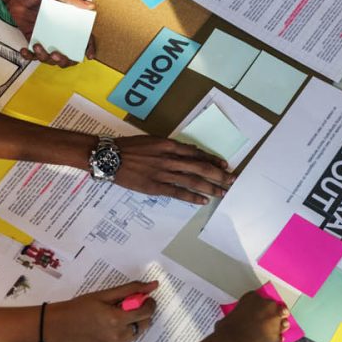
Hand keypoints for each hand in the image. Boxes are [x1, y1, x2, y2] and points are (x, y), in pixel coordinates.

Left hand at [5, 0, 95, 66]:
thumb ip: (72, 0)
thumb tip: (90, 6)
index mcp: (69, 23)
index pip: (84, 37)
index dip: (89, 47)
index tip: (88, 55)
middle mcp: (60, 33)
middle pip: (68, 54)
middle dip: (64, 60)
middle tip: (56, 55)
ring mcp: (47, 38)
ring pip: (50, 58)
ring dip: (44, 57)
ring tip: (37, 47)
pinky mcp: (33, 40)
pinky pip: (33, 54)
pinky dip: (29, 56)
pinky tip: (25, 50)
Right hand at [46, 280, 159, 341]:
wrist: (61, 325)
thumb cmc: (81, 306)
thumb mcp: (105, 294)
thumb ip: (131, 289)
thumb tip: (153, 285)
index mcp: (117, 319)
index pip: (147, 312)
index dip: (149, 303)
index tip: (145, 297)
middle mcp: (118, 336)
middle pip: (145, 324)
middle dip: (142, 313)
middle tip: (129, 305)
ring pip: (137, 333)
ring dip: (134, 322)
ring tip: (117, 315)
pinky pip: (127, 341)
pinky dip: (124, 331)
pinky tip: (110, 326)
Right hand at [114, 136, 236, 203]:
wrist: (110, 157)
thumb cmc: (131, 147)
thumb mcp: (153, 140)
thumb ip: (172, 147)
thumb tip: (190, 151)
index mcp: (169, 145)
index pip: (197, 153)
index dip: (213, 160)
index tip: (224, 165)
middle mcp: (170, 159)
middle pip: (200, 167)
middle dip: (219, 175)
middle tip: (232, 180)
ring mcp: (163, 174)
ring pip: (193, 181)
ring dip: (210, 187)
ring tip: (222, 192)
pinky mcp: (155, 187)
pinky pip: (178, 192)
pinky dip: (192, 197)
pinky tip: (203, 200)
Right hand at [216, 290, 290, 341]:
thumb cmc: (226, 330)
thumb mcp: (230, 315)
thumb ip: (240, 314)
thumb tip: (239, 320)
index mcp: (253, 298)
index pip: (260, 299)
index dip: (260, 306)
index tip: (258, 312)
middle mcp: (267, 305)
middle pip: (275, 307)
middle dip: (273, 314)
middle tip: (267, 321)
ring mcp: (274, 320)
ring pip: (283, 320)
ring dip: (280, 325)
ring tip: (273, 330)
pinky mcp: (276, 335)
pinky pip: (280, 337)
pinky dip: (276, 339)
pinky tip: (271, 341)